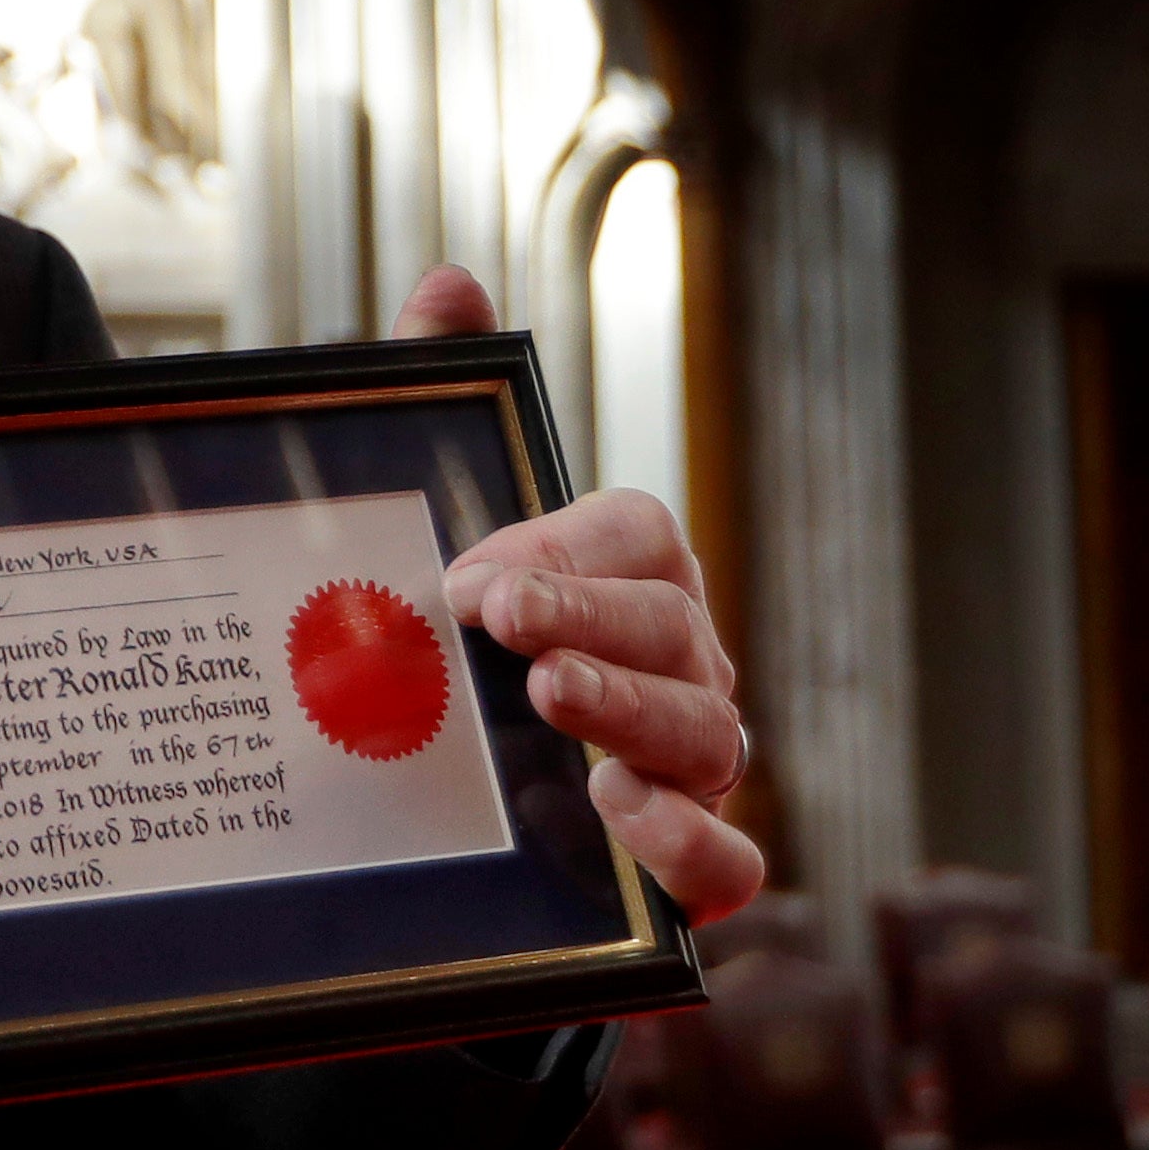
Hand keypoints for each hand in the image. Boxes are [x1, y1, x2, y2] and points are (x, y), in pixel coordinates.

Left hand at [392, 265, 765, 924]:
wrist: (420, 810)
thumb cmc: (440, 641)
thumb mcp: (418, 519)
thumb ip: (432, 393)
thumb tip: (448, 278)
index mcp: (627, 577)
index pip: (642, 532)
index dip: (567, 544)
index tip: (470, 577)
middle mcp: (678, 665)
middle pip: (675, 628)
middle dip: (594, 619)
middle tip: (503, 624)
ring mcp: (690, 767)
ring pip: (710, 736)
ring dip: (632, 715)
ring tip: (552, 702)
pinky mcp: (679, 870)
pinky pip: (730, 868)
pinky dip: (691, 846)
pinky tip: (618, 817)